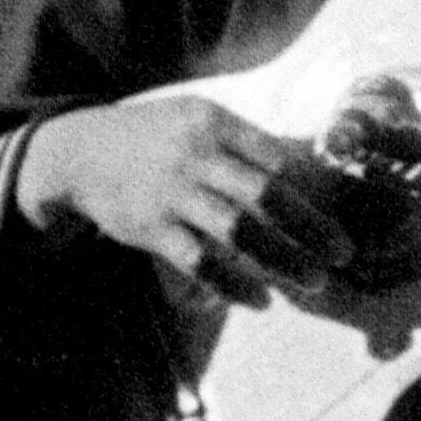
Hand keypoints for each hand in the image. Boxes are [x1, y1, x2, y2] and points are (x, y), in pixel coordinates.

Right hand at [16, 94, 354, 304]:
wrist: (78, 151)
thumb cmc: (151, 138)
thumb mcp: (194, 119)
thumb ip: (242, 142)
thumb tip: (301, 167)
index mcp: (214, 123)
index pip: (275, 158)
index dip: (312, 191)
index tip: (337, 217)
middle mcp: (196, 155)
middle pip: (268, 195)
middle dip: (312, 228)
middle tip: (341, 254)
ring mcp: (173, 192)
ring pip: (241, 231)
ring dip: (283, 260)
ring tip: (313, 281)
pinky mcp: (151, 227)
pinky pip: (201, 262)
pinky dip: (234, 285)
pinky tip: (259, 300)